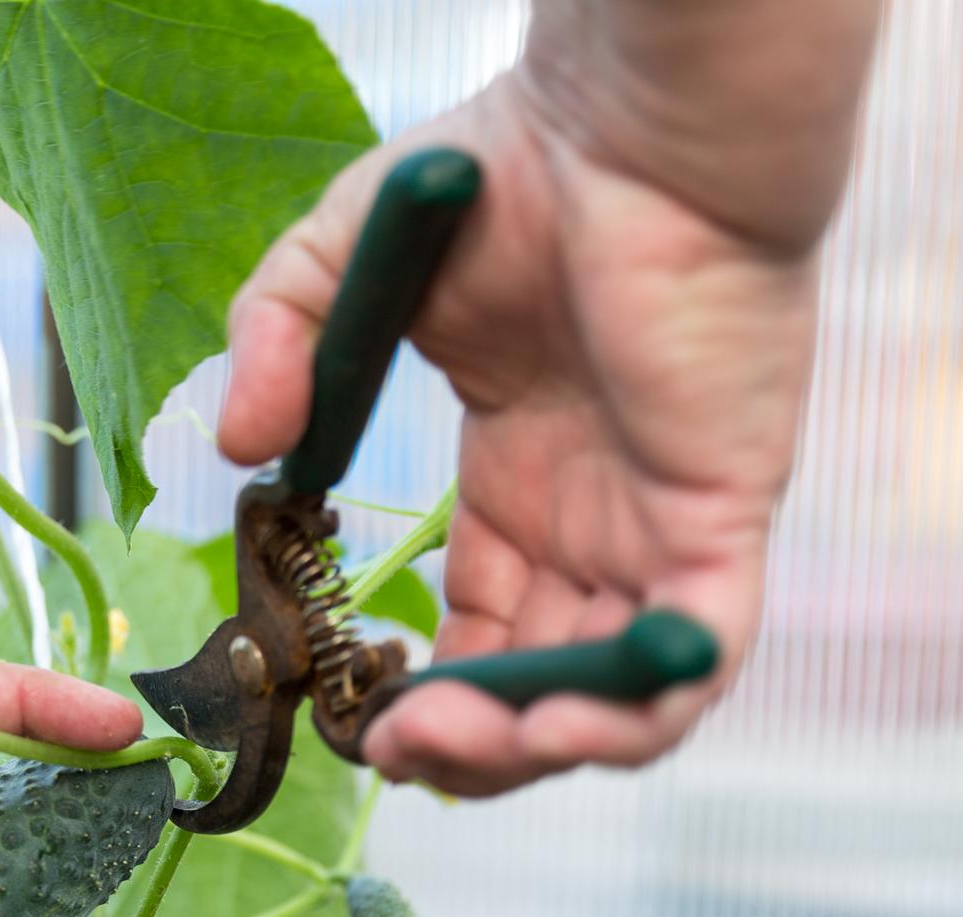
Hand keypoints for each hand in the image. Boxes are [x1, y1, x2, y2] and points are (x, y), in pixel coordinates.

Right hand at [220, 11, 873, 795]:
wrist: (628, 120)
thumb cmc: (504, 174)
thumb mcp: (338, 267)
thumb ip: (277, 351)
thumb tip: (239, 448)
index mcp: (525, 486)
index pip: (484, 632)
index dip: (424, 693)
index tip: (355, 717)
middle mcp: (597, 525)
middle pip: (540, 688)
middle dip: (466, 747)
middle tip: (390, 749)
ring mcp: (661, 527)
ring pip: (616, 698)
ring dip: (529, 749)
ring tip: (436, 743)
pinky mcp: (722, 515)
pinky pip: (695, 654)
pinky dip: (629, 712)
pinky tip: (545, 723)